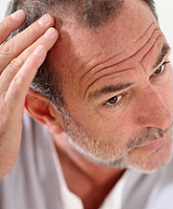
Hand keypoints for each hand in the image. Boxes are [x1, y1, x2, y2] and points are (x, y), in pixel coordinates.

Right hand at [0, 10, 57, 178]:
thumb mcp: (4, 111)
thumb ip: (11, 92)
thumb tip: (23, 80)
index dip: (8, 32)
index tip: (23, 17)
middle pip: (8, 53)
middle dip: (28, 33)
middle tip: (48, 19)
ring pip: (15, 64)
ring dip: (34, 45)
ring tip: (52, 31)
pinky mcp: (5, 111)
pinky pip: (18, 84)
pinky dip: (30, 66)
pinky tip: (42, 53)